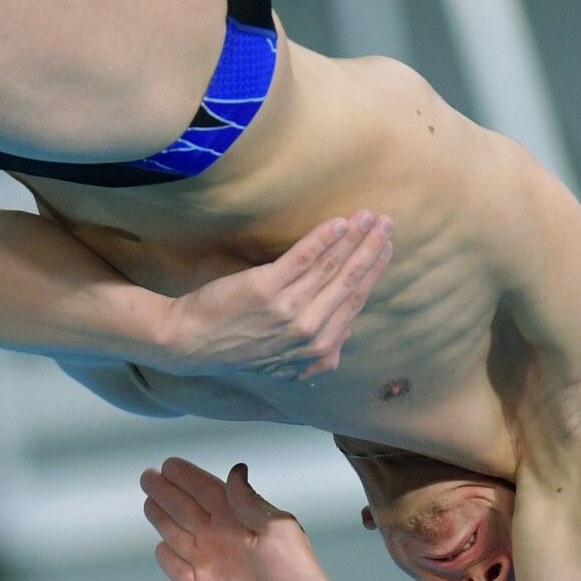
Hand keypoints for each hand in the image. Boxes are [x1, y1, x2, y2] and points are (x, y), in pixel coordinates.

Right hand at [140, 458, 339, 580]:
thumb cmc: (295, 573)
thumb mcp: (277, 529)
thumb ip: (250, 502)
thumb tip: (237, 470)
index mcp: (239, 519)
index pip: (206, 491)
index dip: (187, 477)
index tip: (169, 465)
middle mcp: (221, 537)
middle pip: (185, 508)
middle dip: (166, 492)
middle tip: (148, 477)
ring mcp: (210, 562)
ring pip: (176, 533)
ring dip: (162, 518)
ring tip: (149, 501)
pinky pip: (176, 568)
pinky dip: (167, 557)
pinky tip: (161, 546)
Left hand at [166, 210, 392, 379]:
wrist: (193, 343)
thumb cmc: (239, 348)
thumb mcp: (285, 364)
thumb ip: (319, 355)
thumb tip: (346, 335)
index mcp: (319, 347)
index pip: (355, 301)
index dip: (373, 272)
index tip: (385, 248)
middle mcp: (308, 330)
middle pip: (350, 282)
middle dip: (372, 250)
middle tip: (387, 224)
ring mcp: (288, 309)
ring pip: (331, 268)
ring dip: (355, 238)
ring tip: (369, 216)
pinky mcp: (266, 288)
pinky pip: (303, 259)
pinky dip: (324, 239)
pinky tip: (340, 222)